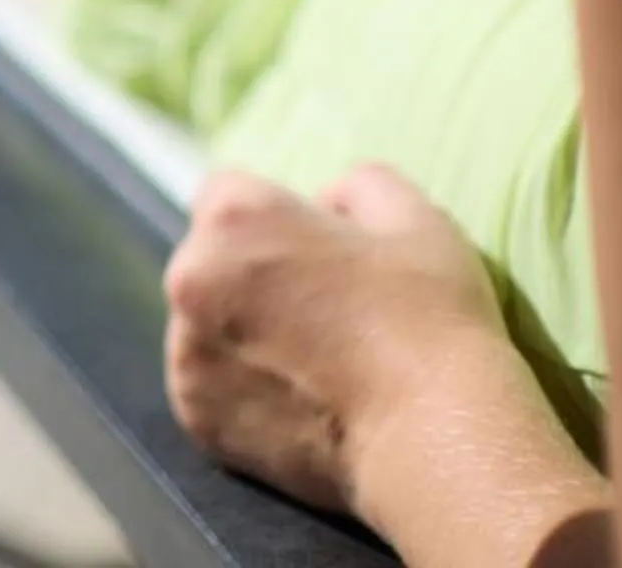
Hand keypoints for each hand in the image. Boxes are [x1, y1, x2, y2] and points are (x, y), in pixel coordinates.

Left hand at [163, 164, 562, 527]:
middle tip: (322, 314)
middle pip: (209, 260)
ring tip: (315, 366)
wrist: (436, 435)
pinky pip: (210, 386)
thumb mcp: (415, 218)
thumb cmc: (430, 318)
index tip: (315, 255)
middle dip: (251, 275)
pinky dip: (242, 391)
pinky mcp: (194, 413)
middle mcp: (190, 277)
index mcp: (234, 217)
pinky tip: (302, 403)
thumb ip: (357, 185)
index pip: (228, 194)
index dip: (275, 220)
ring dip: (240, 333)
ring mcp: (186, 351)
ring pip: (205, 325)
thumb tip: (324, 202)